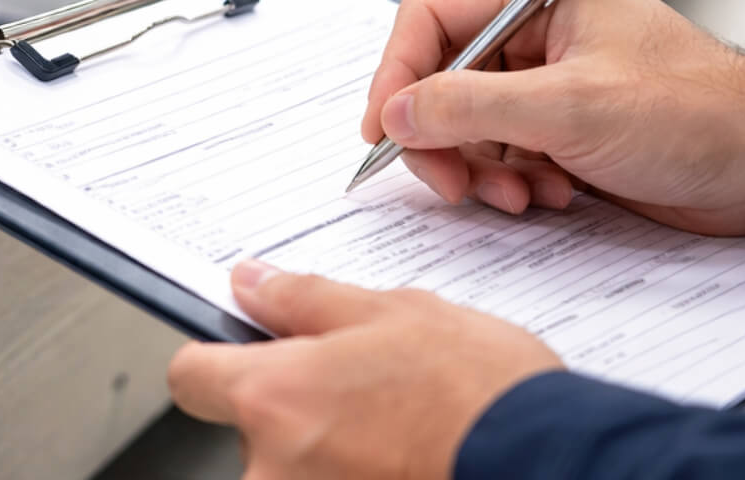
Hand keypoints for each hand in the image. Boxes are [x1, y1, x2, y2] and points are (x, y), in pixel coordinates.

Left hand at [169, 262, 559, 479]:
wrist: (553, 463)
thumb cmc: (482, 392)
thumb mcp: (392, 312)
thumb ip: (305, 300)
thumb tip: (251, 283)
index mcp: (274, 396)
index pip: (191, 376)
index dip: (216, 360)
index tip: (242, 354)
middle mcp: (274, 467)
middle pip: (250, 432)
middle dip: (296, 412)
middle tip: (363, 395)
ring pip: (294, 469)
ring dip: (332, 452)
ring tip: (397, 433)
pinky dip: (361, 474)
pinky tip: (406, 460)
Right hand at [361, 0, 744, 235]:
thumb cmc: (697, 113)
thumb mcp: (569, 108)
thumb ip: (470, 108)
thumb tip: (396, 114)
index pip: (430, 18)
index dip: (396, 74)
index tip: (382, 131)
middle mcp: (536, 29)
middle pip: (441, 76)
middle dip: (442, 137)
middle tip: (449, 183)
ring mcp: (548, 79)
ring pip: (467, 123)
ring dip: (482, 167)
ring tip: (521, 194)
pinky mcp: (563, 125)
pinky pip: (501, 152)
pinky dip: (512, 180)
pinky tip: (550, 194)